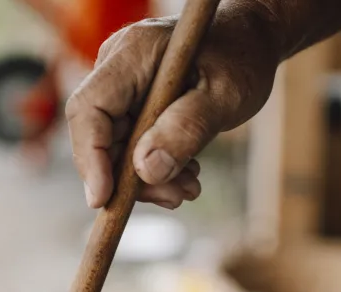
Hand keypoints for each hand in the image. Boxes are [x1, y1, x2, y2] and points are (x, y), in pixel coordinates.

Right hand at [66, 2, 280, 209]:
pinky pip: (128, 146)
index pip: (89, 108)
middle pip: (98, 136)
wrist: (250, 43)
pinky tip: (183, 175)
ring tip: (187, 187)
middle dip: (129, 177)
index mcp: (134, 53)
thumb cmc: (241, 58)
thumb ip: (187, 128)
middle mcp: (116, 67)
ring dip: (145, 179)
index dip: (90, 156)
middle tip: (173, 196)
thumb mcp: (226, 95)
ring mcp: (121, 88)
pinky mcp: (130, 106)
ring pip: (112, 148)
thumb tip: (146, 169)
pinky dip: (153, 169)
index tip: (104, 198)